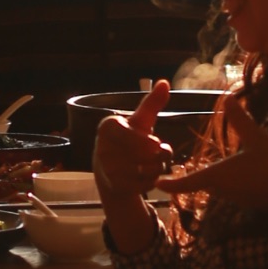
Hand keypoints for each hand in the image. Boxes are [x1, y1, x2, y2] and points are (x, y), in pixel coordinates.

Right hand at [93, 82, 172, 222]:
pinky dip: (152, 181)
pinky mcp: (115, 186)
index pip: (129, 134)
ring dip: (158, 167)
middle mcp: (103, 147)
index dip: (145, 141)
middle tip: (160, 152)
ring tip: (156, 163)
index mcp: (108, 126)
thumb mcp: (140, 119)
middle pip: (144, 154)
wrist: (110, 168)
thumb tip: (164, 83)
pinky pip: (144, 184)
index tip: (156, 143)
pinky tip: (149, 175)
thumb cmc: (129, 138)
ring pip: (146, 169)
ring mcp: (108, 169)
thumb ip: (152, 103)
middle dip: (159, 154)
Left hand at [153, 91, 267, 221]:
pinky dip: (232, 181)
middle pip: (203, 184)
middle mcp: (225, 191)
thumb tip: (227, 99)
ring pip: (220, 187)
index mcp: (219, 176)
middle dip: (193, 178)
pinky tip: (242, 170)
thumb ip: (241, 121)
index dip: (172, 184)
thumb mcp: (257, 138)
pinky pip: (235, 190)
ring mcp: (239, 199)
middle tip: (181, 169)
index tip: (158, 184)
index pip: (188, 183)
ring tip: (212, 165)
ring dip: (215, 178)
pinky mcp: (252, 201)